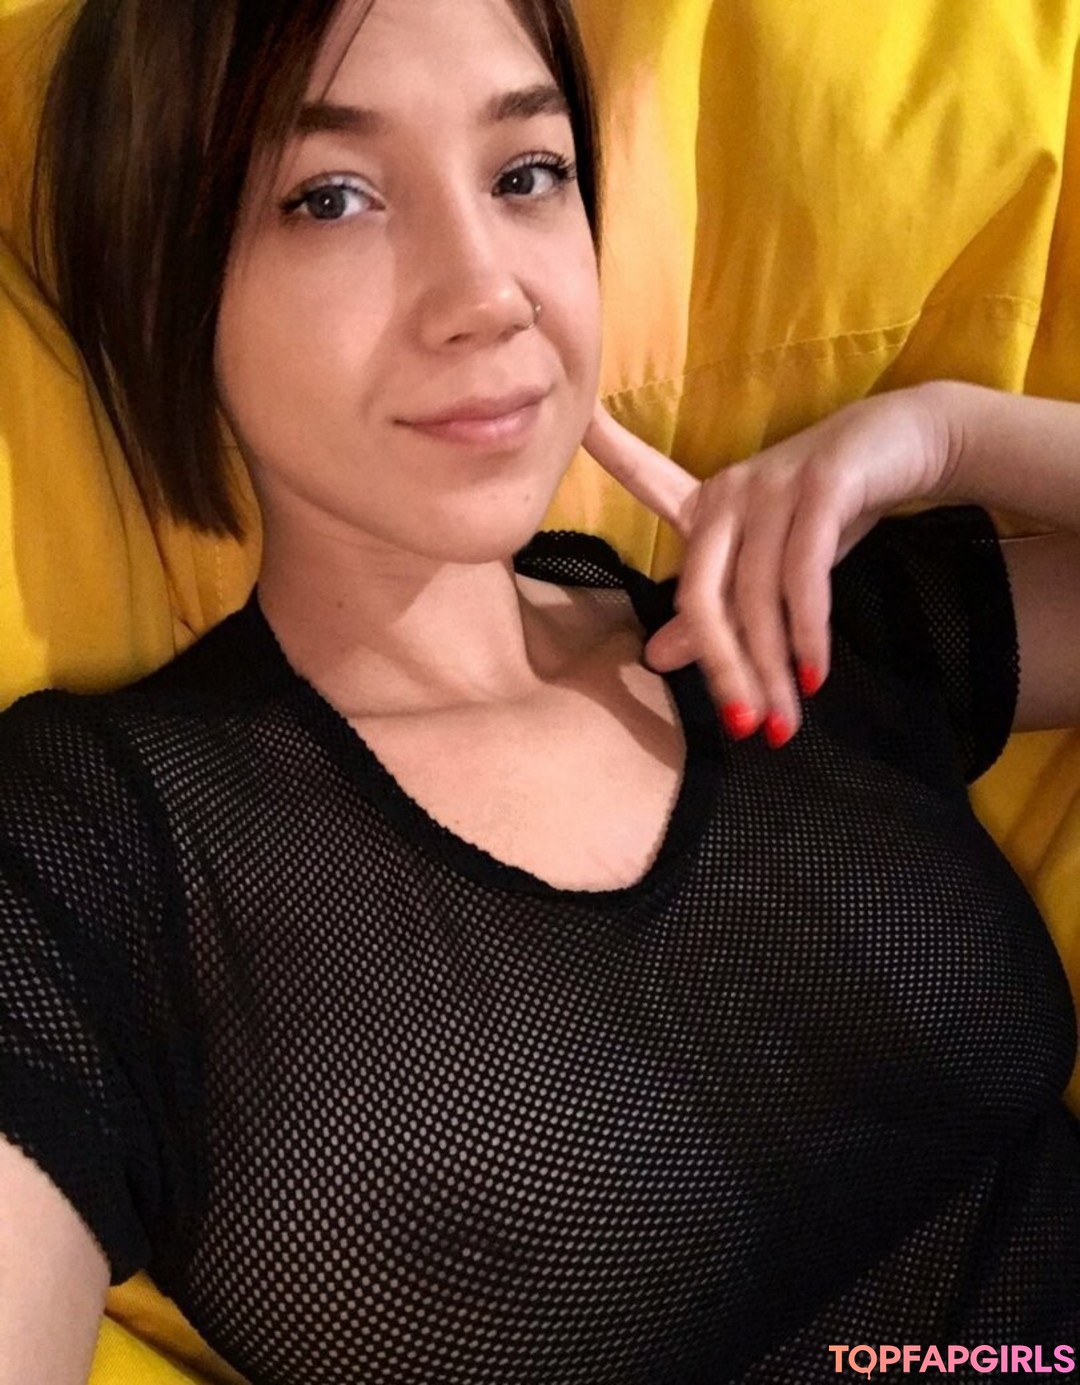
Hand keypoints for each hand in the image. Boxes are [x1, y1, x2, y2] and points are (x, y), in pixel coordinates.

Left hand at [583, 388, 950, 744]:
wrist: (914, 444)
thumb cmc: (833, 509)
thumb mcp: (771, 565)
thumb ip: (718, 611)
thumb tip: (656, 658)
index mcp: (709, 504)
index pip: (648, 478)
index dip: (614, 449)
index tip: (581, 416)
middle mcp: (731, 492)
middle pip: (702, 592)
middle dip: (721, 666)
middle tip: (741, 725)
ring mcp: (775, 486)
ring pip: (758, 595)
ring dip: (774, 668)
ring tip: (784, 722)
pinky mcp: (824, 486)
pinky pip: (805, 574)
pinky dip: (808, 631)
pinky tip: (815, 673)